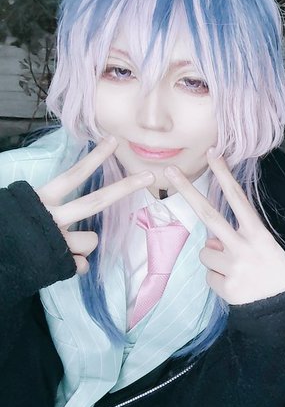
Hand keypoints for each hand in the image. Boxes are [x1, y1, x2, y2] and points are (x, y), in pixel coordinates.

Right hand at [36, 136, 153, 273]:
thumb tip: (66, 210)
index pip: (72, 175)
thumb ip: (48, 206)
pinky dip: (74, 265)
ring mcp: (57, 241)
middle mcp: (51, 217)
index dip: (94, 159)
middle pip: (96, 201)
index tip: (113, 142)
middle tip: (149, 176)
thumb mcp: (23, 208)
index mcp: (40, 200)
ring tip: (62, 247)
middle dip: (124, 187)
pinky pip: (82, 264)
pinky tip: (56, 264)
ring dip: (83, 245)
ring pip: (92, 240)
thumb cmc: (9, 230)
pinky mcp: (60, 263)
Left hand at [164, 150, 284, 304]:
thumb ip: (237, 239)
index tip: (213, 154)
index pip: (237, 199)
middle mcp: (244, 246)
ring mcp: (233, 267)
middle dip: (187, 191)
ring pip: (205, 254)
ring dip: (215, 261)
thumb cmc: (274, 271)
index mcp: (258, 233)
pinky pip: (209, 277)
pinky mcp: (226, 287)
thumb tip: (211, 240)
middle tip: (170, 171)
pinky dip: (219, 280)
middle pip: (209, 215)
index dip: (224, 176)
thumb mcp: (264, 248)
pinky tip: (236, 285)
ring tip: (236, 271)